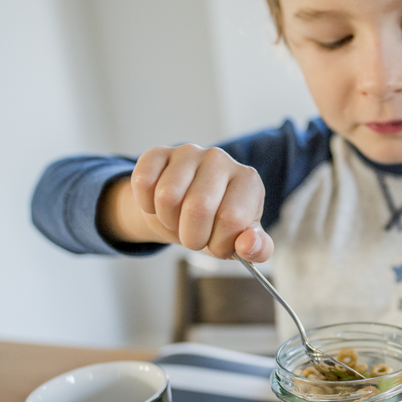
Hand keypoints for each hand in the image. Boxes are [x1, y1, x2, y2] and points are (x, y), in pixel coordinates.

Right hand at [99, 144, 272, 261]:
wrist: (184, 212)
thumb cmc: (217, 225)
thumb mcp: (241, 241)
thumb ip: (257, 248)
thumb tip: (248, 245)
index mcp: (248, 181)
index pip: (231, 220)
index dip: (219, 244)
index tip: (218, 244)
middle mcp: (221, 159)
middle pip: (198, 209)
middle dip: (192, 237)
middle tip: (194, 236)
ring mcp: (189, 152)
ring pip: (167, 197)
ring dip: (168, 222)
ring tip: (178, 219)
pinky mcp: (158, 153)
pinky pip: (143, 182)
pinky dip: (146, 205)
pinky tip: (158, 205)